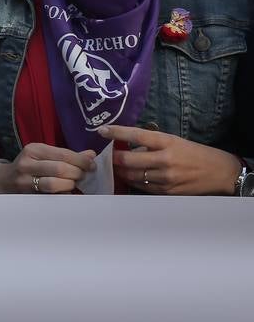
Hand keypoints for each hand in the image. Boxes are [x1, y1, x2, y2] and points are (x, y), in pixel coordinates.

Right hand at [0, 142, 95, 193]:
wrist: (4, 181)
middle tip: (83, 176)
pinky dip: (62, 195)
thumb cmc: (30, 166)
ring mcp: (24, 181)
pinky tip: (66, 193)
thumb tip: (91, 155)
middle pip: (60, 169)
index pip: (63, 154)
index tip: (91, 166)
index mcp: (33, 150)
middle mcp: (27, 164)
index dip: (81, 161)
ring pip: (54, 184)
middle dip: (77, 174)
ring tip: (73, 184)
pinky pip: (50, 197)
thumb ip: (66, 155)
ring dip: (69, 185)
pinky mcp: (26, 196)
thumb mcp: (43, 155)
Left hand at [101, 125, 242, 195]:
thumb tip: (129, 146)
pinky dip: (132, 182)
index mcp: (166, 142)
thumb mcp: (175, 141)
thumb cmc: (195, 153)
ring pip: (132, 175)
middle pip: (128, 159)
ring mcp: (165, 177)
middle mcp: (164, 159)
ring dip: (120, 171)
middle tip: (107, 155)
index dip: (116, 132)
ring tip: (115, 167)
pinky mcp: (167, 191)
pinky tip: (129, 178)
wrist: (220, 173)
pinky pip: (142, 187)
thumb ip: (152, 143)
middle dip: (114, 158)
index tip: (101, 130)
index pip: (135, 135)